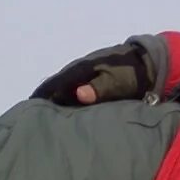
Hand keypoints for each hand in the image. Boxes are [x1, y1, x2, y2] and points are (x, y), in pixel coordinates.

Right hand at [30, 42, 154, 105]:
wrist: (148, 61)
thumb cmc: (133, 73)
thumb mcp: (118, 82)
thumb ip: (99, 89)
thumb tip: (79, 94)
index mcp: (82, 69)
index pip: (56, 82)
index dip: (43, 94)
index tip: (31, 108)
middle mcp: (80, 69)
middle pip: (57, 84)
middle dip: (46, 97)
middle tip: (35, 117)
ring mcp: (86, 71)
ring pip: (66, 86)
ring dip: (56, 98)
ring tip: (47, 116)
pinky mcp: (94, 76)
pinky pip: (75, 87)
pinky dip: (67, 96)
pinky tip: (67, 108)